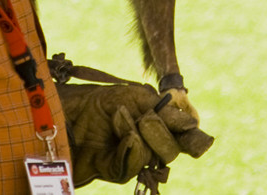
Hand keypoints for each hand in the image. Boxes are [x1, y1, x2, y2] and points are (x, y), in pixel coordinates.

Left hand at [57, 82, 213, 186]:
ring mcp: (132, 159)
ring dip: (137, 135)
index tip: (197, 138)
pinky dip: (128, 149)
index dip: (193, 138)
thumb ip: (164, 110)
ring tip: (119, 118)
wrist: (69, 110)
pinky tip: (120, 135)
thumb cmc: (101, 100)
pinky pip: (131, 166)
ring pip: (152, 158)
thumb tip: (192, 124)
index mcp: (158, 124)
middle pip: (172, 150)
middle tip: (144, 118)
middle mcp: (149, 145)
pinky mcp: (115, 170)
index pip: (184, 137)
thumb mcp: (135, 97)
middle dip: (159, 132)